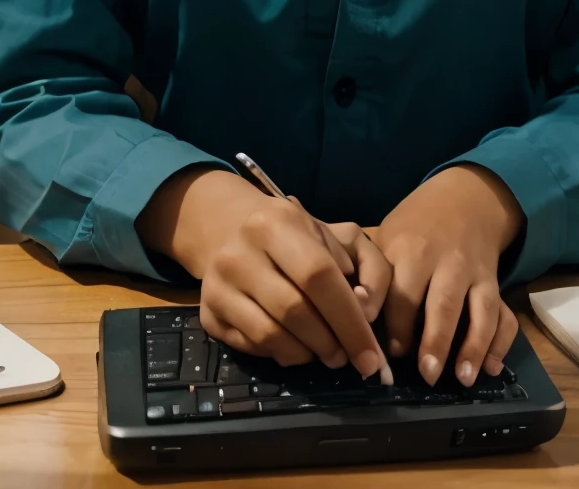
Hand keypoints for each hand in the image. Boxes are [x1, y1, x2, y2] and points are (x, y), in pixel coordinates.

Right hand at [138, 168, 392, 377]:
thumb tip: (365, 311)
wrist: (228, 227)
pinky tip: (296, 346)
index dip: (349, 320)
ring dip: (307, 354)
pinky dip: (281, 354)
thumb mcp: (331, 233)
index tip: (371, 355)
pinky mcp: (207, 313)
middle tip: (348, 357)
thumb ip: (362, 265)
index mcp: (277, 222)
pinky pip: (251, 346)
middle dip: (330, 342)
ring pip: (271, 335)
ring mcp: (218, 284)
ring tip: (325, 352)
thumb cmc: (291, 234)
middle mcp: (240, 252)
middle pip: (294, 310)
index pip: (319, 275)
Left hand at [374, 165, 524, 387]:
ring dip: (474, 345)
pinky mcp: (495, 281)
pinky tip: (492, 368)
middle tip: (427, 375)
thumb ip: (373, 275)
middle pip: (443, 302)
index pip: (402, 293)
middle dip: (436, 339)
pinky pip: (504, 313)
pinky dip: (501, 342)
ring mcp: (474, 272)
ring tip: (465, 379)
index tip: (388, 354)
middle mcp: (446, 262)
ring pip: (480, 308)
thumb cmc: (415, 226)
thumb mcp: (388, 236)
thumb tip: (348, 317)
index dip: (395, 326)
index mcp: (411, 251)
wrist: (464, 197)